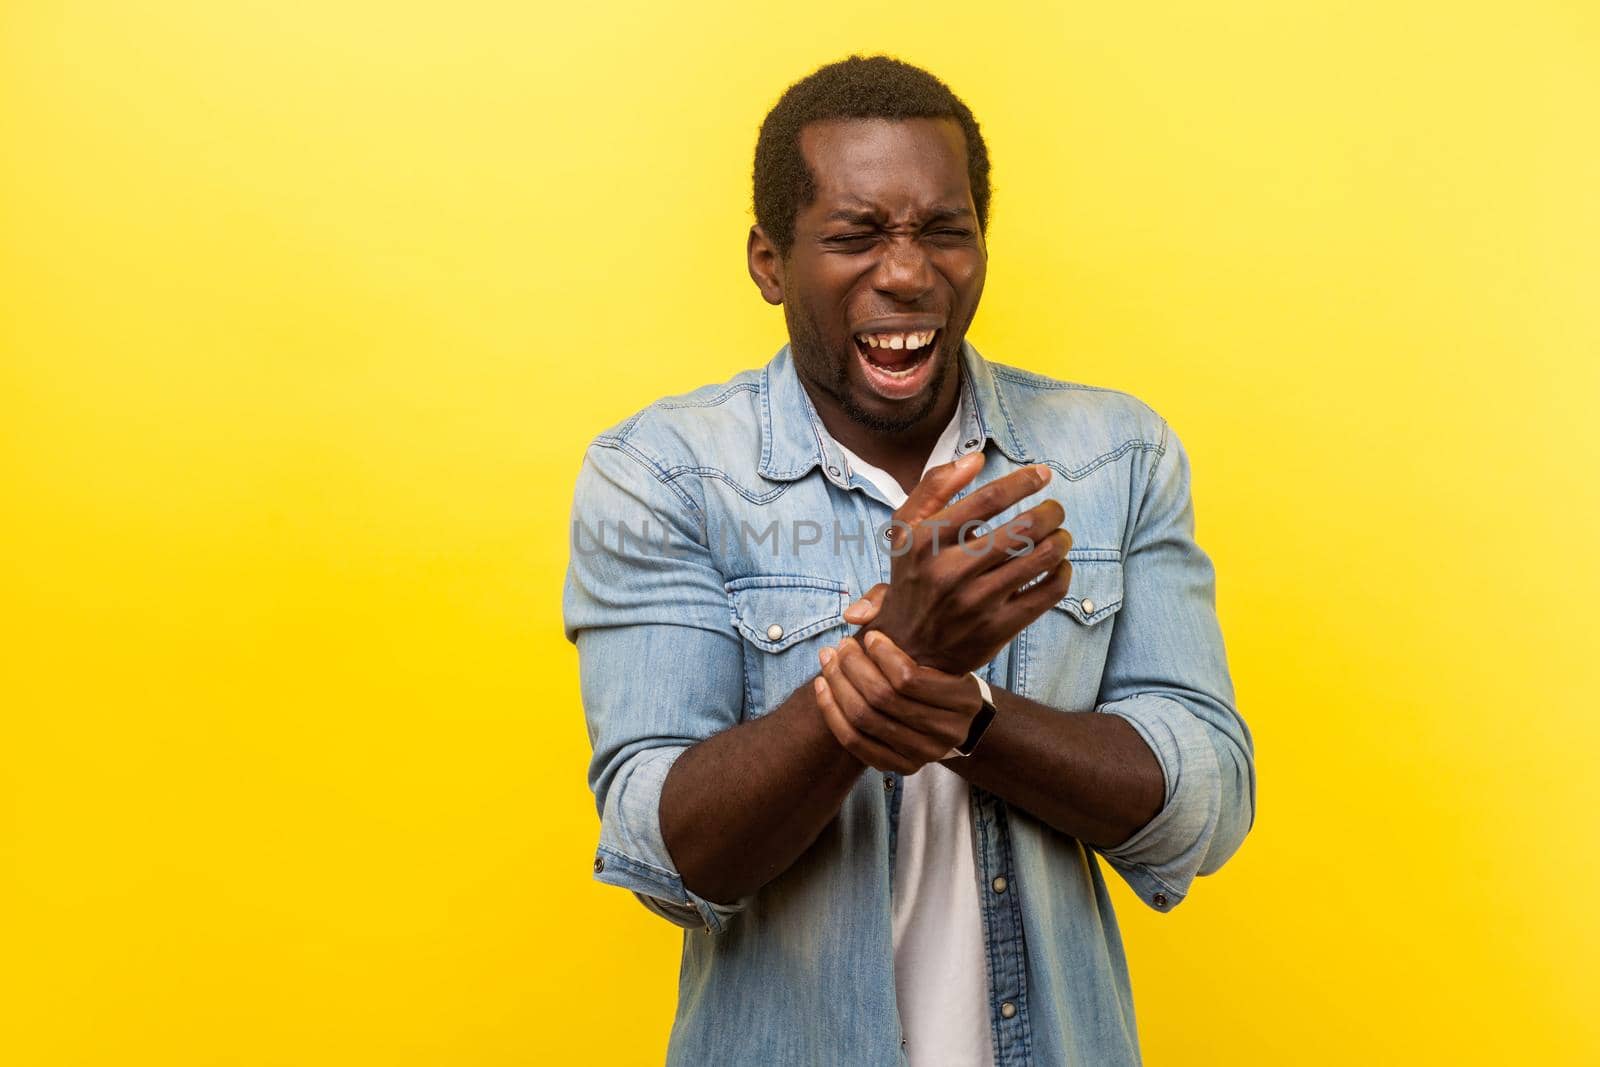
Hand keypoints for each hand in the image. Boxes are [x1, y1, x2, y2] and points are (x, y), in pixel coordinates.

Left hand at [813, 631, 984, 773]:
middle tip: (839, 647)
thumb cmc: (934, 664)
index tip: (868, 638)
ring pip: (865, 720)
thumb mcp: (928, 632)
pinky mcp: (900, 767)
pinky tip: (822, 687)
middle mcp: (948, 732)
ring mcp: (923, 754)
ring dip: (838, 686)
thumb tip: (853, 615)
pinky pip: (855, 743)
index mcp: (964, 699)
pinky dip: (832, 713)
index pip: (910, 679)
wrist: (943, 711)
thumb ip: (890, 605)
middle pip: (884, 699)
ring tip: (828, 661)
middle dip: (853, 668)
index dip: (881, 655)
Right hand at [847, 452, 1073, 674]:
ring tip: (1060, 536)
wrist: (907, 648)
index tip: (1043, 474)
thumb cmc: (914, 578)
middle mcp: (950, 571)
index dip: (1024, 481)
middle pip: (1024, 528)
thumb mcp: (906, 530)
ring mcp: (976, 602)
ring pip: (1042, 558)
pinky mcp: (997, 628)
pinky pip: (1048, 593)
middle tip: (1055, 510)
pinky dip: (1062, 573)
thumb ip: (934, 487)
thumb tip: (976, 458)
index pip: (988, 499)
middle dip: (1051, 512)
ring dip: (1061, 540)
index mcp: (926, 540)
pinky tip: (1057, 566)